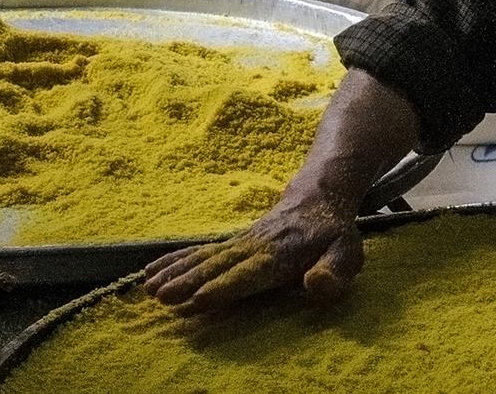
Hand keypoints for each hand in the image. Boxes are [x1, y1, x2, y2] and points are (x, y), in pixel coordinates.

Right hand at [139, 193, 362, 314]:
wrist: (319, 196)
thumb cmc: (334, 234)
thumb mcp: (346, 253)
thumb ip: (333, 272)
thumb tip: (315, 286)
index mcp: (283, 254)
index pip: (250, 273)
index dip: (226, 286)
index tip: (199, 299)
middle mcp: (256, 247)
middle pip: (219, 265)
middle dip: (190, 281)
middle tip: (162, 296)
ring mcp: (241, 243)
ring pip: (204, 257)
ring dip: (176, 272)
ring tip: (149, 288)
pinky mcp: (233, 242)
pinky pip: (201, 250)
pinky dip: (175, 260)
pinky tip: (151, 271)